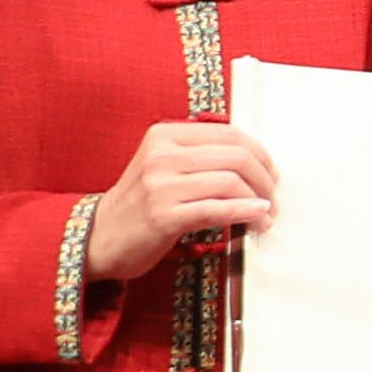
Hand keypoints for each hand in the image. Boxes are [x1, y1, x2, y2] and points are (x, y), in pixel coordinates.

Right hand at [100, 116, 278, 260]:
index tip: (270, 174)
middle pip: (236, 156)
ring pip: (230, 182)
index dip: (260, 154)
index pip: (229, 134)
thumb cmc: (139, 205)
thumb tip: (254, 163)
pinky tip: (257, 219)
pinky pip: (217, 209)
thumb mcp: (163, 168)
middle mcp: (162, 155)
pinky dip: (245, 213)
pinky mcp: (163, 215)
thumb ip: (199, 158)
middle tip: (273, 198)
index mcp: (164, 135)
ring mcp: (160, 185)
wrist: (98, 237)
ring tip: (266, 215)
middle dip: (265, 179)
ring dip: (259, 201)